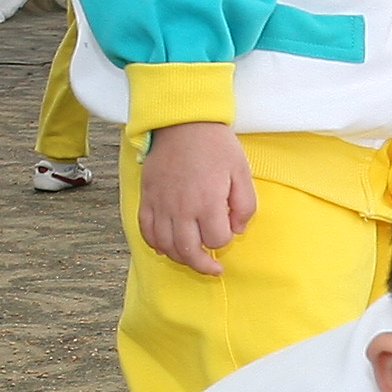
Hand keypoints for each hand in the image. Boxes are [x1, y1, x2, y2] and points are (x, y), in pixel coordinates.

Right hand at [136, 119, 254, 274]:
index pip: (216, 240)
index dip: (224, 241)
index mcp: (208, 202)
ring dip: (180, 258)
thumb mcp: (242, 172)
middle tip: (213, 269)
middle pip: (188, 251)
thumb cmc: (215, 146)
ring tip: (191, 258)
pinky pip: (146, 231)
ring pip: (166, 246)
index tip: (228, 232)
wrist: (182, 122)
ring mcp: (161, 204)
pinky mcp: (147, 198)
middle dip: (203, 265)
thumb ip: (245, 205)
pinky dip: (155, 244)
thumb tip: (237, 230)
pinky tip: (166, 247)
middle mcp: (182, 208)